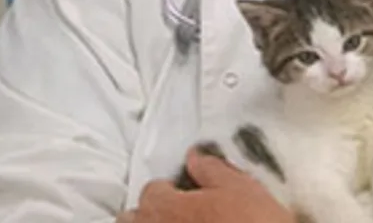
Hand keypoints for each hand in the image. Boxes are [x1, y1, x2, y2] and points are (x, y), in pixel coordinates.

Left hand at [117, 147, 294, 222]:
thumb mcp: (241, 188)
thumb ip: (212, 169)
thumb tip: (193, 156)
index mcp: (169, 208)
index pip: (151, 191)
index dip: (168, 187)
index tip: (183, 190)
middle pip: (132, 219)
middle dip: (146, 213)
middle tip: (172, 212)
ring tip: (179, 222)